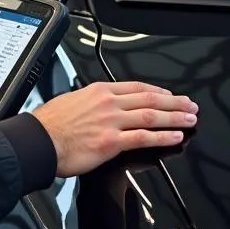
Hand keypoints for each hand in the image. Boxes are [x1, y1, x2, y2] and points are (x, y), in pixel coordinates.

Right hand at [33, 82, 197, 176]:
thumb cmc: (49, 124)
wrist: (39, 140)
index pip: (136, 87)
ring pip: (152, 116)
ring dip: (175, 118)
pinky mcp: (112, 142)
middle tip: (190, 105)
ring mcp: (112, 122)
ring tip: (190, 119)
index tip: (170, 94)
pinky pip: (144, 138)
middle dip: (174, 102)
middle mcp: (108, 103)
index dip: (157, 90)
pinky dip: (163, 137)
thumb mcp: (70, 101)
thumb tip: (97, 106)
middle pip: (150, 99)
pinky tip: (176, 137)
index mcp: (98, 91)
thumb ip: (90, 102)